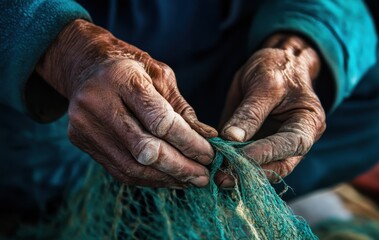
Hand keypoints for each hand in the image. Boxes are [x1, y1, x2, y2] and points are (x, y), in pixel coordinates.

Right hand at [36, 20, 216, 187]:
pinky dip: (147, 178)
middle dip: (180, 167)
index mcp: (121, 79)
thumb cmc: (131, 67)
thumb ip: (182, 109)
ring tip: (190, 181)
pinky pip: (118, 170)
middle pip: (145, 149)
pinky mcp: (80, 140)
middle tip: (204, 176)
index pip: (160, 122)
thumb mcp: (161, 76)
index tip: (210, 155)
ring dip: (166, 178)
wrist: (85, 65)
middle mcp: (97, 103)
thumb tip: (208, 137)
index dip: (189, 143)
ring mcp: (85, 125)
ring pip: (131, 167)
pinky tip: (167, 178)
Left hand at [218, 34, 325, 186]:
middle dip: (251, 172)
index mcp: (309, 122)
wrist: (276, 63)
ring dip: (242, 176)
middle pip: (280, 166)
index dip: (265, 153)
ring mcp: (281, 147)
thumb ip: (250, 112)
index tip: (238, 157)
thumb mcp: (264, 84)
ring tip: (218, 177)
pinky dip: (236, 169)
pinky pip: (252, 164)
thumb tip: (231, 138)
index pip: (291, 144)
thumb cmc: (276, 68)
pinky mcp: (264, 148)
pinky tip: (218, 172)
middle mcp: (299, 140)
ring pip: (265, 170)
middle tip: (223, 177)